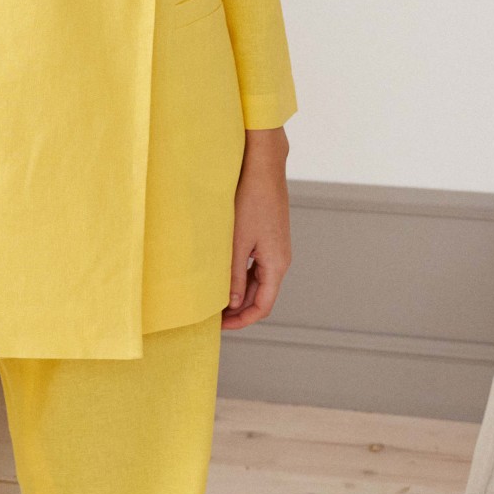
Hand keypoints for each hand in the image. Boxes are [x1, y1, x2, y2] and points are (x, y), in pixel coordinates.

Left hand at [223, 126, 290, 333]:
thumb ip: (235, 275)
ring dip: (240, 292)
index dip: (242, 321)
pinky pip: (258, 265)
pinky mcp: (270, 236)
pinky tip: (223, 274)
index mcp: (277, 264)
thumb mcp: (237, 242)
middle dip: (239, 309)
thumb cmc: (250, 200)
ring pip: (259, 281)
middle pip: (262, 296)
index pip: (263, 306)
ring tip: (215, 297)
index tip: (220, 326)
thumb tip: (232, 304)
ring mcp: (276, 247)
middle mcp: (281, 259)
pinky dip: (242, 275)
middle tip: (212, 316)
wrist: (263, 166)